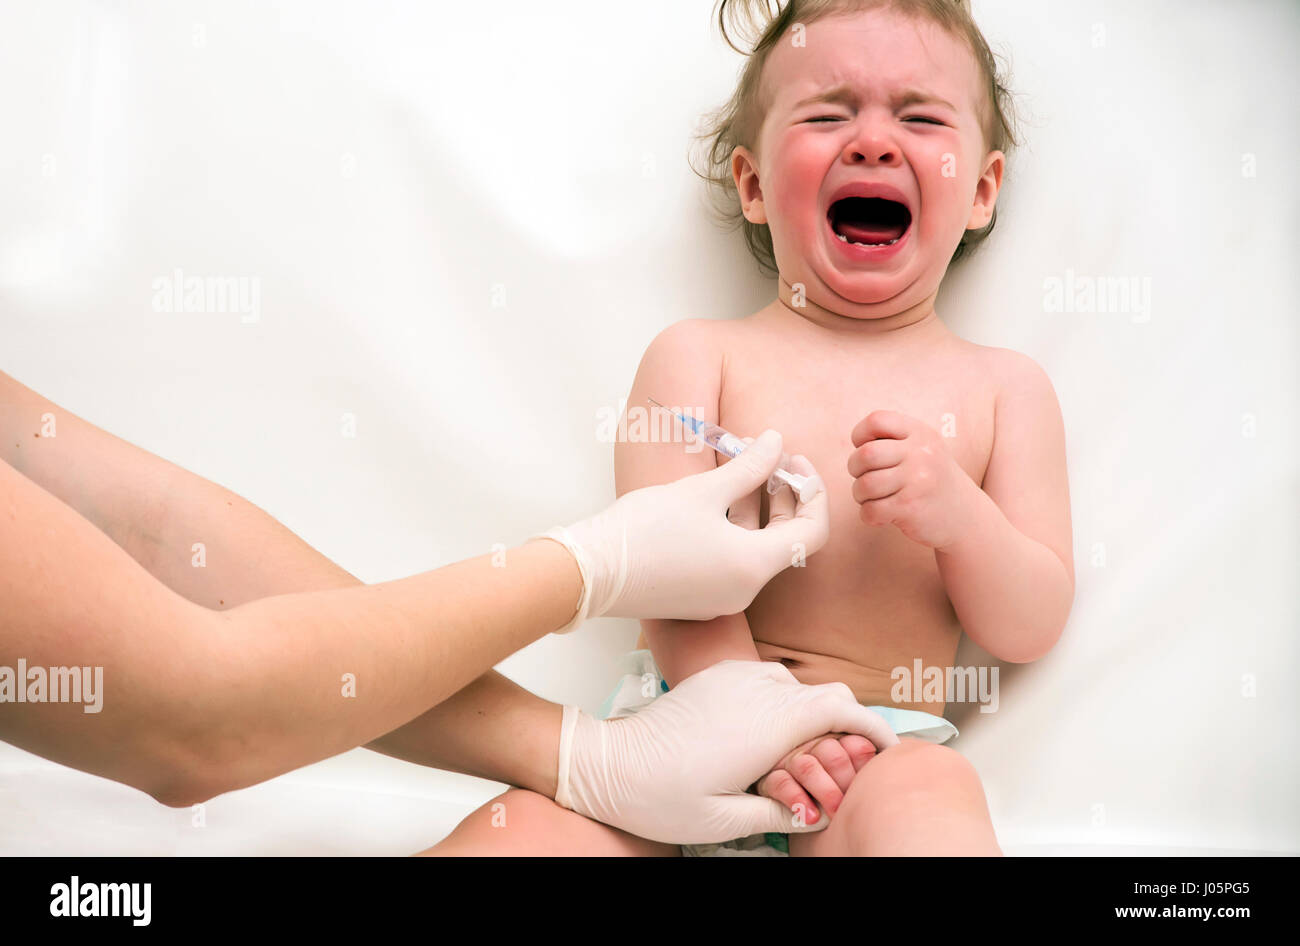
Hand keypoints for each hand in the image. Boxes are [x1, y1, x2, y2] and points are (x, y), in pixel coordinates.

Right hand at [542, 429, 829, 625]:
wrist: (590, 573)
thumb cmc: (645, 530)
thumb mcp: (702, 490)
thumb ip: (749, 466)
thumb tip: (777, 441)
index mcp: (754, 566)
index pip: (813, 531)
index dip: (811, 491)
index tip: (792, 460)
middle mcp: (746, 591)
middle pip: (788, 541)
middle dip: (785, 497)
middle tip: (770, 459)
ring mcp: (722, 600)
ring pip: (760, 551)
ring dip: (759, 511)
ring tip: (741, 472)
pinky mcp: (700, 599)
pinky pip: (735, 563)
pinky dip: (738, 531)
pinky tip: (718, 502)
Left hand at [555, 660, 898, 844]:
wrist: (608, 765)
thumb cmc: (659, 795)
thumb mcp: (724, 820)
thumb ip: (778, 814)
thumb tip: (812, 811)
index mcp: (767, 725)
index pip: (841, 707)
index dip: (872, 726)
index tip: (886, 749)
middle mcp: (756, 691)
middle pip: (826, 693)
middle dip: (845, 723)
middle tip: (845, 760)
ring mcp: (734, 678)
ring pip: (797, 684)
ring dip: (811, 711)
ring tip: (805, 752)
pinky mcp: (716, 677)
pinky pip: (766, 678)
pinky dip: (782, 699)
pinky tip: (769, 733)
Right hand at [755, 733, 877, 824]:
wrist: (800, 818)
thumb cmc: (833, 793)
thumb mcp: (851, 779)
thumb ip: (861, 763)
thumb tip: (871, 754)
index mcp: (835, 742)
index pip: (852, 744)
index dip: (860, 762)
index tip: (864, 782)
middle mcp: (811, 747)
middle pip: (830, 752)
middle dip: (844, 779)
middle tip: (850, 801)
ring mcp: (789, 762)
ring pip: (807, 767)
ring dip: (824, 790)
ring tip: (835, 812)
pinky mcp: (769, 780)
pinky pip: (781, 784)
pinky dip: (796, 799)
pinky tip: (810, 816)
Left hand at [848, 410, 977, 549]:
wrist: (966, 516)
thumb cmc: (932, 481)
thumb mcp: (923, 449)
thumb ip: (894, 440)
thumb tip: (857, 445)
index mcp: (921, 433)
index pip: (877, 420)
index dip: (860, 435)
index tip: (863, 449)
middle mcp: (922, 453)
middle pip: (865, 454)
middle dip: (855, 469)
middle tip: (864, 477)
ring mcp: (918, 480)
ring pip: (865, 485)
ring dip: (860, 495)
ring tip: (872, 498)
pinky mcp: (911, 507)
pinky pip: (871, 510)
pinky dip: (868, 515)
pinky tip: (881, 515)